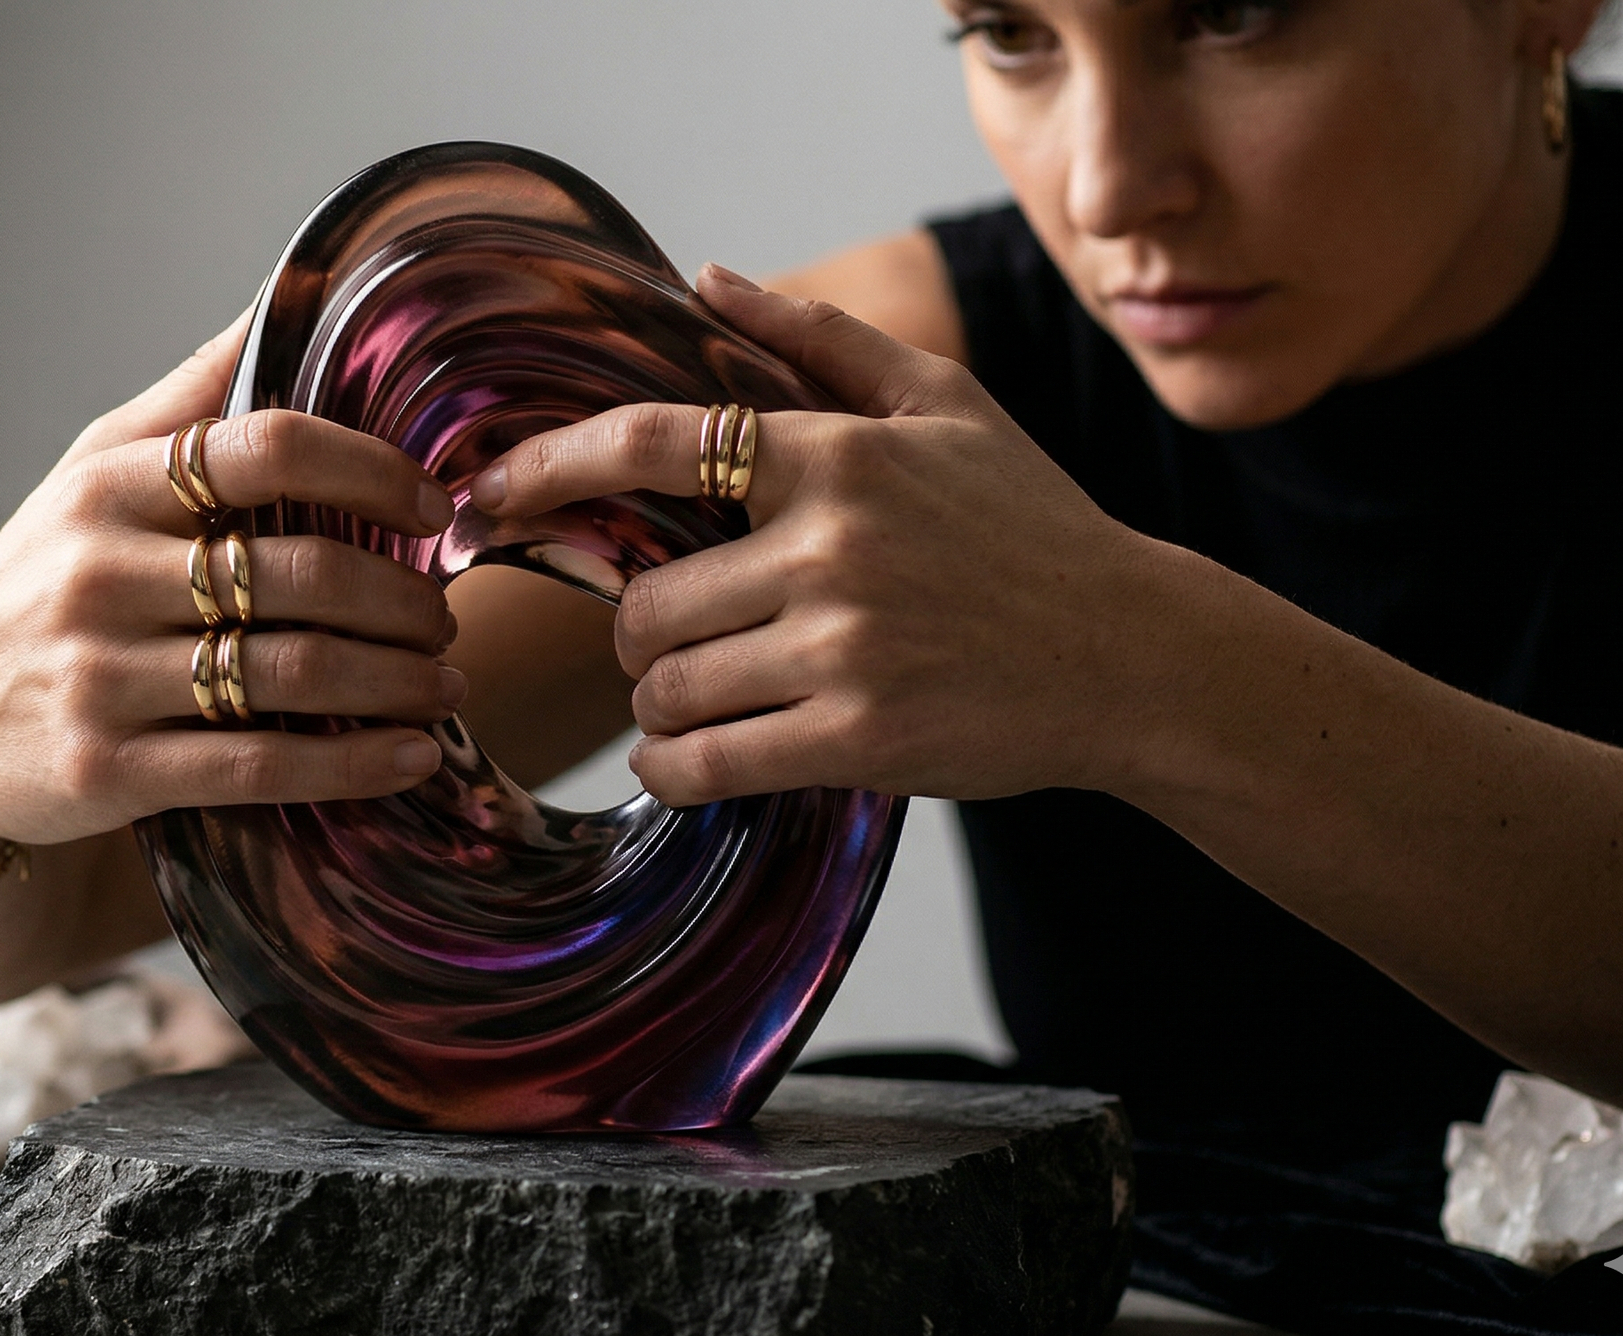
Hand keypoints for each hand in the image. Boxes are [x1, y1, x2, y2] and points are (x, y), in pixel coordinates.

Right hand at [0, 308, 466, 856]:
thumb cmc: (36, 582)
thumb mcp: (90, 474)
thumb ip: (192, 396)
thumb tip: (286, 293)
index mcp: (110, 488)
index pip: (265, 447)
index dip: (371, 469)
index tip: (431, 503)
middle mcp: (101, 574)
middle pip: (299, 571)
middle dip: (401, 597)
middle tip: (443, 614)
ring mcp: (101, 677)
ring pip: (292, 672)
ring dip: (395, 681)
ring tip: (445, 683)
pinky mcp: (107, 772)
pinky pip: (260, 767)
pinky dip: (353, 764)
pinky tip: (410, 756)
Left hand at [468, 265, 1185, 805]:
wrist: (1134, 655)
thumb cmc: (1030, 527)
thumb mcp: (944, 405)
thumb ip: (820, 338)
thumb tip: (708, 278)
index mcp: (839, 457)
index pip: (652, 444)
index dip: (549, 470)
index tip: (488, 497)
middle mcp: (832, 546)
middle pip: (644, 605)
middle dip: (641, 633)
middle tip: (678, 641)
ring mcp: (845, 648)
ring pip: (667, 690)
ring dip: (664, 706)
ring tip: (711, 700)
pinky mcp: (858, 741)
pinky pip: (703, 764)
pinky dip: (676, 770)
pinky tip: (693, 759)